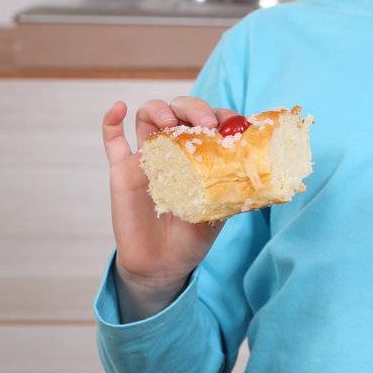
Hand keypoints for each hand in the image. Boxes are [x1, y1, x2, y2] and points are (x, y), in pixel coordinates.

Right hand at [101, 97, 234, 317]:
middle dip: (193, 109)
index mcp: (202, 156)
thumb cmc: (193, 237)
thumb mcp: (220, 213)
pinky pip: (111, 139)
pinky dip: (111, 120)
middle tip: (205, 124)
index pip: (212, 121)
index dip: (224, 116)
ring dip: (159, 109)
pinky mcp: (122, 170)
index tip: (234, 126)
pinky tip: (118, 107)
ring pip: (148, 116)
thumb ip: (232, 192)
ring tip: (169, 121)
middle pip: (181, 111)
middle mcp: (175, 150)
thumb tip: (262, 178)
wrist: (161, 264)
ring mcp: (147, 157)